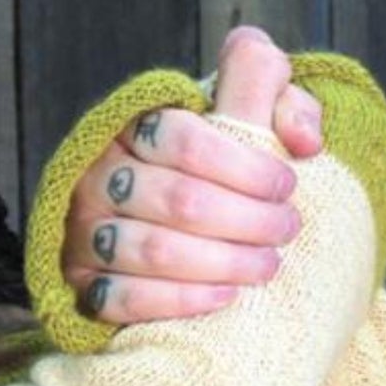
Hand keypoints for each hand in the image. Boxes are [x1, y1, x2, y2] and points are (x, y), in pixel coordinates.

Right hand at [61, 26, 323, 326]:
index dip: (245, 166)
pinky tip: (226, 296)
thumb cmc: (219, 165)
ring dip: (223, 262)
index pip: (184, 140)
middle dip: (247, 219)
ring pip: (156, 251)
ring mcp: (85, 230)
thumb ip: (269, 86)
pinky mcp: (83, 282)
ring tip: (267, 265)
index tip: (286, 185)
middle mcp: (101, 174)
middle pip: (179, 200)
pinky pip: (125, 298)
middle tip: (286, 229)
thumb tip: (301, 138)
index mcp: (134, 125)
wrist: (179, 228)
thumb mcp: (244, 110)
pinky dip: (181, 300)